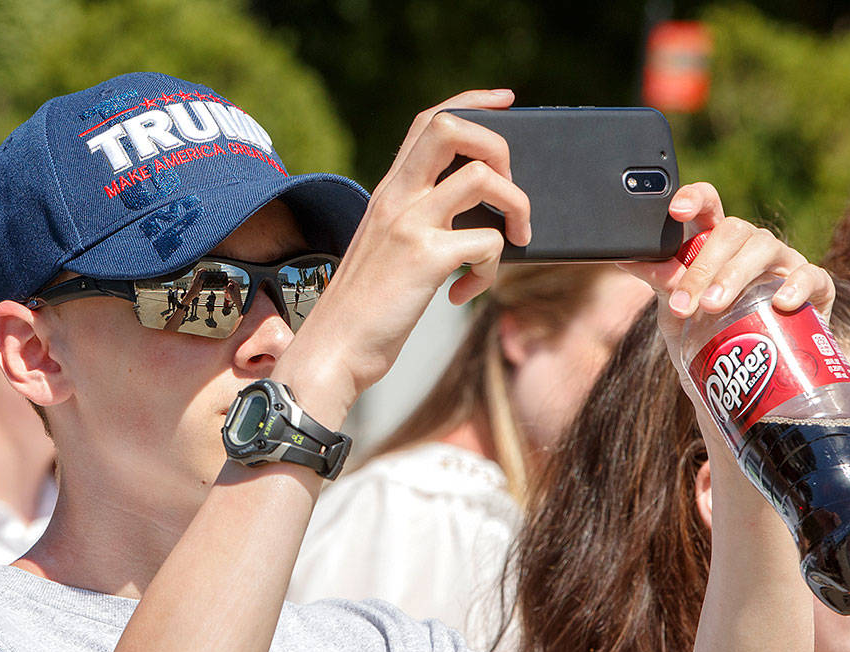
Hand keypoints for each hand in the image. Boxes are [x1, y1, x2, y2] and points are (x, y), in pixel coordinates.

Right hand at [276, 89, 532, 421]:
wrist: (331, 352)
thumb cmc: (362, 312)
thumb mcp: (385, 252)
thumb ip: (417, 225)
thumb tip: (480, 222)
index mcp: (388, 193)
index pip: (428, 122)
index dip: (473, 103)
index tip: (506, 102)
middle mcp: (396, 198)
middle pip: (452, 128)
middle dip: (499, 146)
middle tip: (509, 187)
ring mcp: (408, 225)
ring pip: (484, 178)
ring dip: (517, 206)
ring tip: (515, 239)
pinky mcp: (424, 259)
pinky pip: (488, 243)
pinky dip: (492, 270)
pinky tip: (465, 292)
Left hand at [621, 183, 833, 321]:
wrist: (746, 383)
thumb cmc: (710, 338)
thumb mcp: (676, 315)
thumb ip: (662, 287)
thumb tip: (633, 261)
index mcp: (716, 244)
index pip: (709, 206)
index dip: (695, 199)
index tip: (676, 211)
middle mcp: (751, 246)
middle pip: (732, 230)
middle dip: (704, 265)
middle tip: (684, 304)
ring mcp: (786, 264)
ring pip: (765, 247)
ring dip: (735, 275)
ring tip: (714, 306)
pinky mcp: (816, 289)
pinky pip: (811, 276)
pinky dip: (796, 286)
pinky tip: (780, 303)